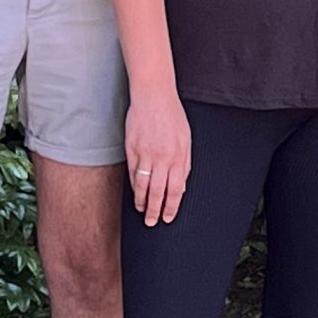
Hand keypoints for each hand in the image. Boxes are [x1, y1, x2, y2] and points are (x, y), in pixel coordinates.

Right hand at [125, 89, 191, 225]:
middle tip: (152, 221)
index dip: (171, 206)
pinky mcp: (132, 149)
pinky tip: (135, 193)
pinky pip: (132, 173)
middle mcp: (162, 158)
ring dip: (141, 201)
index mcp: (179, 157)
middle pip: (158, 192)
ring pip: (142, 185)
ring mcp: (145, 154)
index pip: (176, 190)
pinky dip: (133, 186)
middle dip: (155, 210)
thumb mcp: (186, 140)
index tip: (168, 217)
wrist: (154, 96)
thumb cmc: (171, 116)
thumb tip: (181, 186)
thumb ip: (184, 164)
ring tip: (141, 210)